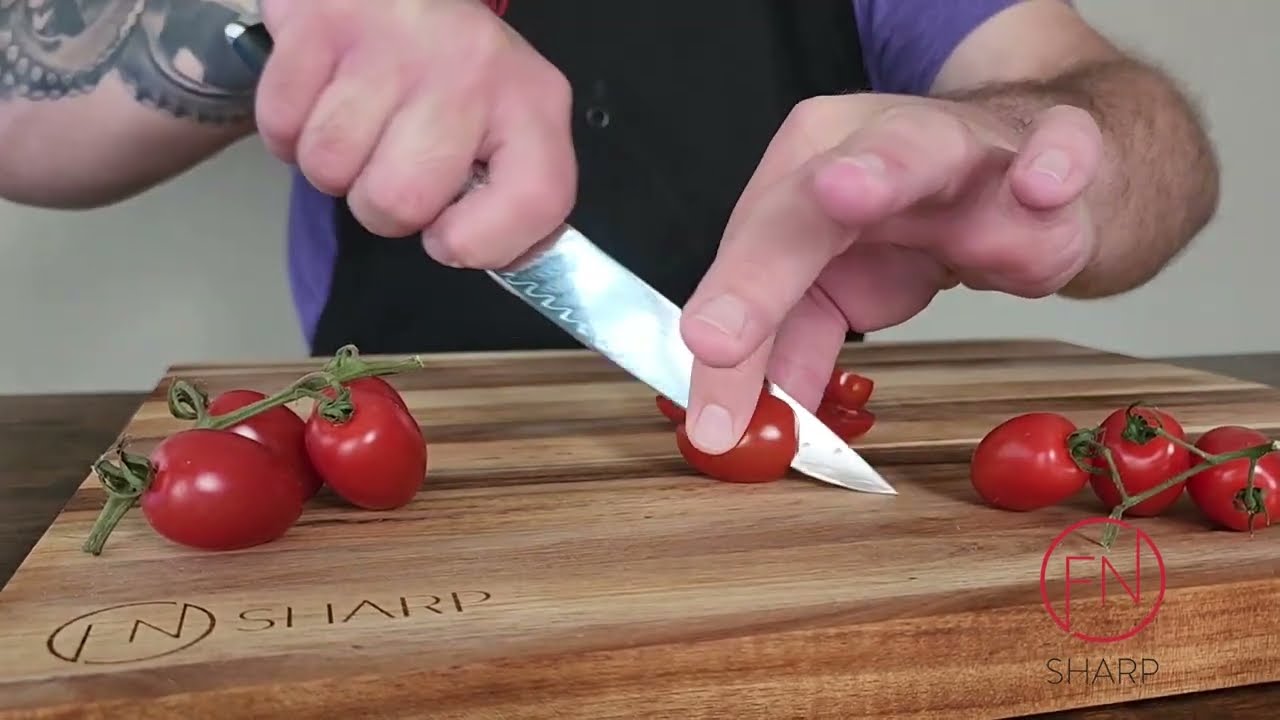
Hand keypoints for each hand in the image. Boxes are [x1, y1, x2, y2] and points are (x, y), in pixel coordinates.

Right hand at [255, 0, 574, 266]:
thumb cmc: (444, 66)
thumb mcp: (502, 120)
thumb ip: (506, 194)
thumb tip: (483, 256)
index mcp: (532, 101)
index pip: (537, 201)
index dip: (483, 244)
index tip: (451, 237)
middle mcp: (472, 70)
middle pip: (401, 203)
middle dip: (380, 205)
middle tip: (390, 161)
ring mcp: (395, 47)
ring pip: (331, 170)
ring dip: (332, 165)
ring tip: (356, 121)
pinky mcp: (322, 26)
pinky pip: (282, 126)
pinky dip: (288, 129)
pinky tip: (321, 96)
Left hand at [678, 94, 1102, 452]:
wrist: (1022, 177)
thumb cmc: (907, 225)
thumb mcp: (833, 288)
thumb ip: (785, 348)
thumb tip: (731, 425)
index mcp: (800, 178)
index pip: (750, 255)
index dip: (725, 319)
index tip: (703, 372)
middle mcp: (863, 149)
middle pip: (801, 208)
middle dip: (760, 269)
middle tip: (715, 335)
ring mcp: (957, 145)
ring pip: (917, 147)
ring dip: (882, 171)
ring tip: (845, 195)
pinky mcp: (1043, 154)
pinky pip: (1059, 149)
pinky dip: (1056, 166)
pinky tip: (1044, 189)